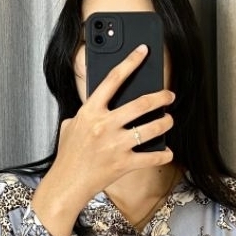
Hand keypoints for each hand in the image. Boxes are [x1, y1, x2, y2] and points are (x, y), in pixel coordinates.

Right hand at [31, 45, 175, 235]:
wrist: (66, 184)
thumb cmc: (68, 156)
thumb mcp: (71, 126)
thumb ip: (85, 113)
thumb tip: (98, 104)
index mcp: (91, 111)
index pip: (113, 79)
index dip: (130, 61)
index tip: (142, 51)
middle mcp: (105, 125)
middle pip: (141, 103)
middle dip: (161, 97)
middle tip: (169, 95)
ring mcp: (115, 145)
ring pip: (152, 128)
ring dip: (165, 123)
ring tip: (169, 120)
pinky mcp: (124, 164)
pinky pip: (151, 157)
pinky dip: (163, 154)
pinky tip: (167, 152)